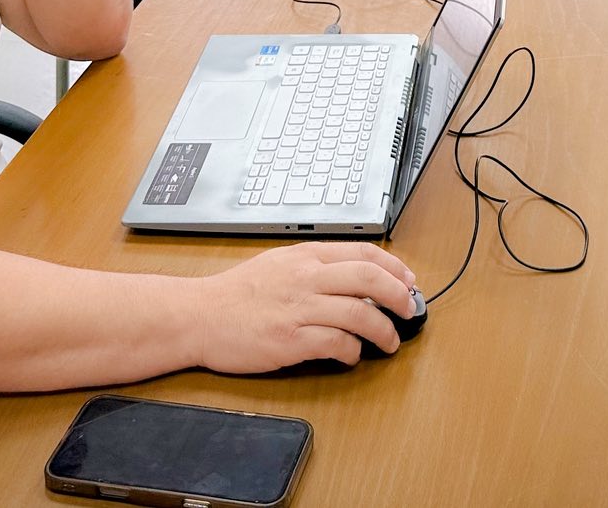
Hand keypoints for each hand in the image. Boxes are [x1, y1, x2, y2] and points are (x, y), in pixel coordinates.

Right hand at [183, 242, 417, 370]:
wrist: (198, 315)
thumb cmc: (237, 294)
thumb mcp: (279, 264)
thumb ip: (315, 266)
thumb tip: (355, 276)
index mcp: (305, 256)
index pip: (364, 253)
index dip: (394, 268)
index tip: (408, 282)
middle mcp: (305, 277)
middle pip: (369, 278)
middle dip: (399, 296)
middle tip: (409, 311)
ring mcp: (298, 308)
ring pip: (359, 313)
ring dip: (383, 330)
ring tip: (389, 342)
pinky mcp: (289, 339)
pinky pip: (335, 343)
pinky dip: (352, 351)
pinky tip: (352, 355)